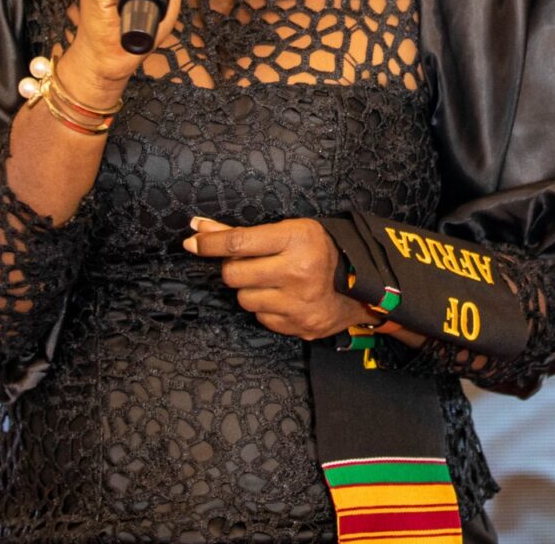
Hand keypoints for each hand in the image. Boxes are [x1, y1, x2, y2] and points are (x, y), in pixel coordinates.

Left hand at [184, 216, 371, 340]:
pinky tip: (283, 298)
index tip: (192, 241)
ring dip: (250, 290)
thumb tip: (197, 228)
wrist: (361, 281)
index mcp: (296, 239)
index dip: (210, 243)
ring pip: (244, 299)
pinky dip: (266, 308)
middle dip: (235, 269)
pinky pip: (261, 318)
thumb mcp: (289, 230)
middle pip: (234, 275)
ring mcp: (298, 302)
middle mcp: (297, 271)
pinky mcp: (298, 325)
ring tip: (272, 282)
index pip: (238, 243)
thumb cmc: (319, 249)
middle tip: (252, 264)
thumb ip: (242, 233)